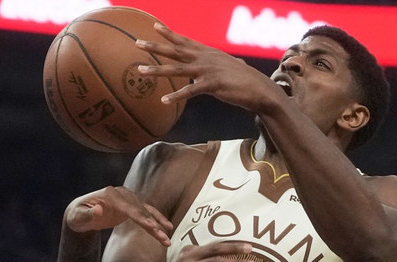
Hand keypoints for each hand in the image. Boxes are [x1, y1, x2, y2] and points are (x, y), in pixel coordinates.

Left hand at [65, 186, 174, 246]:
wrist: (80, 212)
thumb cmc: (77, 215)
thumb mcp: (78, 217)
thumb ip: (88, 215)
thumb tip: (99, 210)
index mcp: (110, 194)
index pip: (128, 207)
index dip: (140, 217)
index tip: (151, 226)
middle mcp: (122, 194)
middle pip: (140, 210)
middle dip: (153, 224)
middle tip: (163, 237)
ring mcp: (128, 199)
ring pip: (146, 212)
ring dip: (158, 224)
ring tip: (167, 237)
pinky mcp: (131, 206)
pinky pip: (146, 213)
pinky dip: (157, 220)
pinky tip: (167, 228)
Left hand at [136, 23, 283, 113]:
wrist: (260, 89)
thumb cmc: (244, 80)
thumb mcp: (226, 68)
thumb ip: (214, 67)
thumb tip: (208, 72)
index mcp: (208, 53)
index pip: (185, 41)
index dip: (169, 34)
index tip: (154, 26)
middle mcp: (205, 58)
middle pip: (175, 51)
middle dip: (155, 46)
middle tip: (136, 42)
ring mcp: (208, 70)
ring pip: (177, 70)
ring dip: (157, 70)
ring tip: (141, 70)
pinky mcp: (212, 85)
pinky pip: (191, 91)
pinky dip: (177, 95)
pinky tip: (164, 100)